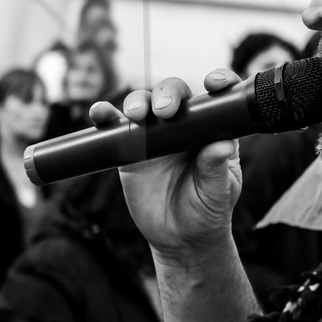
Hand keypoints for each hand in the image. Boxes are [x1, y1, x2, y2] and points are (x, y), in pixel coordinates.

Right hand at [89, 68, 242, 262]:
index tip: (215, 84)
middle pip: (175, 94)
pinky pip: (115, 128)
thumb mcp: (219, 193)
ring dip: (137, 102)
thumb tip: (222, 145)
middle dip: (168, 94)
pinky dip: (105, 117)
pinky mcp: (129, 149)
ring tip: (136, 116)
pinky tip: (99, 115)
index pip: (218, 97)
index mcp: (213, 130)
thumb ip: (217, 169)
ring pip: (144, 104)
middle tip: (164, 112)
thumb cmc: (207, 212)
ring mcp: (155, 135)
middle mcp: (184, 126)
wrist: (178, 239)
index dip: (218, 82)